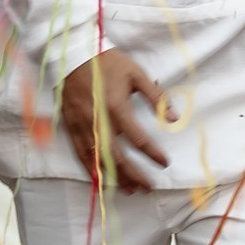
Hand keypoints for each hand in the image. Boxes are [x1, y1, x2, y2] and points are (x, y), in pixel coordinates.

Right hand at [61, 50, 171, 188]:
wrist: (74, 55)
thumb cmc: (107, 63)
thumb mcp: (136, 74)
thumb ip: (156, 96)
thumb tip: (173, 118)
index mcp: (116, 108)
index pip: (138, 139)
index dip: (153, 154)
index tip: (164, 163)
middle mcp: (98, 122)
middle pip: (117, 157)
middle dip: (134, 175)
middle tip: (148, 187)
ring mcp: (83, 126)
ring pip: (99, 160)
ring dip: (115, 177)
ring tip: (129, 190)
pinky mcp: (71, 127)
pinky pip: (81, 154)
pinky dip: (91, 170)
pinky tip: (100, 180)